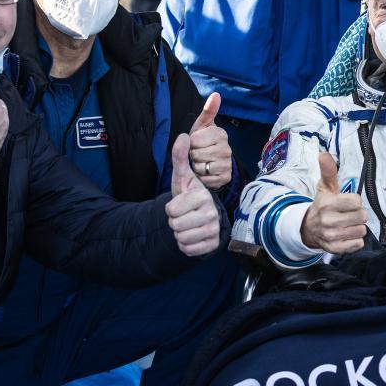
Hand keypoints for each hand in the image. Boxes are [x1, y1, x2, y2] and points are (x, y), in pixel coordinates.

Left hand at [166, 134, 220, 256]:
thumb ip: (179, 157)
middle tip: (184, 215)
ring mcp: (214, 230)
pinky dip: (186, 245)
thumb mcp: (182, 177)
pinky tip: (192, 235)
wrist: (201, 215)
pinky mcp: (212, 245)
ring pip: (181, 239)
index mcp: (203, 196)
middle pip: (175, 225)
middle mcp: (212, 213)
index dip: (171, 208)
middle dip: (174, 221)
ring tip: (187, 224)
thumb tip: (182, 135)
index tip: (181, 203)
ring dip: (179, 233)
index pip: (171, 210)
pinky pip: (188, 249)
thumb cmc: (189, 195)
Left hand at [188, 92, 231, 189]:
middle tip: (197, 155)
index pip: (194, 139)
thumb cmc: (203, 143)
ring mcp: (227, 164)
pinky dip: (202, 178)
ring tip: (201, 163)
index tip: (195, 143)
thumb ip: (208, 111)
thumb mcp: (201, 127)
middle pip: (196, 153)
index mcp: (220, 134)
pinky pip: (206, 179)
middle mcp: (227, 148)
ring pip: (200, 167)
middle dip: (192, 155)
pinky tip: (205, 174)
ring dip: (196, 167)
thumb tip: (216, 94)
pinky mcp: (225, 177)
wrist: (212, 165)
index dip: (190, 143)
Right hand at [300, 153, 366, 253]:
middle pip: (361, 216)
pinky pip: (357, 245)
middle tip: (350, 214)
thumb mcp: (325, 187)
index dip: (355, 201)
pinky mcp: (334, 248)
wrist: (309, 227)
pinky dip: (356, 240)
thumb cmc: (323, 204)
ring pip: (361, 231)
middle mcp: (328, 221)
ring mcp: (331, 236)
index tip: (349, 202)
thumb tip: (323, 154)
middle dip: (359, 214)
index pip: (356, 201)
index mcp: (327, 204)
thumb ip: (328, 171)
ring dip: (358, 227)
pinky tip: (348, 235)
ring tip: (349, 224)